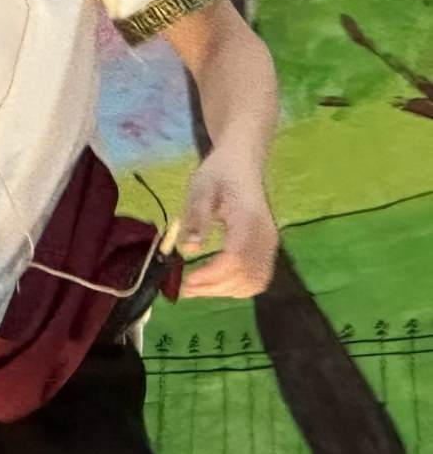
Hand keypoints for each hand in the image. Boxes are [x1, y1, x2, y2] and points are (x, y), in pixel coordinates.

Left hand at [177, 148, 278, 299]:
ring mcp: (270, 244)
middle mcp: (265, 235)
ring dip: (223, 291)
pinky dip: (237, 288)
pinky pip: (258, 279)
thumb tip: (189, 248)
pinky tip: (215, 284)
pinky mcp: (268, 249)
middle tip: (183, 288)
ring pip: (252, 282)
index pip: (235, 258)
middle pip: (244, 275)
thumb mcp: (200, 189)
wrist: (242, 163)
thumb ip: (197, 218)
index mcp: (248, 219)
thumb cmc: (219, 173)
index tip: (186, 280)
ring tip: (196, 288)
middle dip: (213, 287)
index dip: (211, 275)